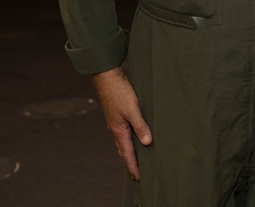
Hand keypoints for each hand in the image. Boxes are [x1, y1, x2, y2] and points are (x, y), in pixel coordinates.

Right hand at [92, 65, 152, 179]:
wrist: (107, 77)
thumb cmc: (119, 92)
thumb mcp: (133, 109)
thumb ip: (140, 126)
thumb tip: (147, 143)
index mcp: (119, 130)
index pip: (127, 153)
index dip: (133, 165)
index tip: (138, 177)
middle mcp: (116, 129)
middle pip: (123, 150)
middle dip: (130, 162)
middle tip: (136, 174)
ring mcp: (115, 122)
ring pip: (122, 142)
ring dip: (128, 152)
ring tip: (134, 159)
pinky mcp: (117, 115)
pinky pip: (122, 133)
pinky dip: (127, 140)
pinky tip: (132, 137)